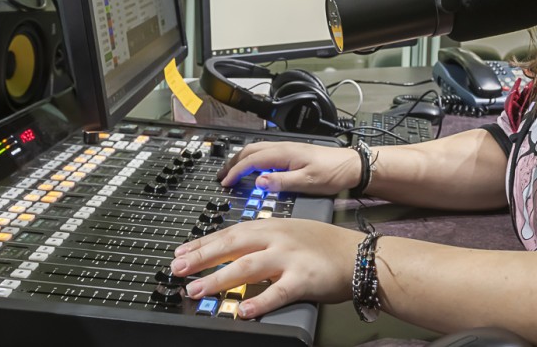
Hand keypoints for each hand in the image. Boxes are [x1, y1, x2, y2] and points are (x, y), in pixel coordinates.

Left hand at [171, 219, 362, 318]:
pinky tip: (242, 311)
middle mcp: (278, 238)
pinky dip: (259, 302)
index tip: (180, 252)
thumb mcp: (289, 232)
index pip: (229, 232)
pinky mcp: (304, 278)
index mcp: (272, 226)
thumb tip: (231, 254)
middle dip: (201, 257)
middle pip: (232, 245)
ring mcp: (290, 257)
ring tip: (197, 290)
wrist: (358, 254)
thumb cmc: (324, 246)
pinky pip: (278, 292)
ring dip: (219, 278)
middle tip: (177, 269)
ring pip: (248, 266)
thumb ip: (262, 240)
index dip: (202, 242)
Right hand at [218, 141, 360, 194]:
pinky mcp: (293, 153)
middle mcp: (283, 147)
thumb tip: (259, 182)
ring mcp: (287, 149)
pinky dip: (253, 159)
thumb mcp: (307, 182)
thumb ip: (282, 182)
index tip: (225, 182)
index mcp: (283, 153)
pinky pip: (265, 152)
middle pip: (249, 150)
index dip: (235, 171)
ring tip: (232, 171)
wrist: (352, 166)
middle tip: (222, 175)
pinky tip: (254, 168)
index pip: (251, 160)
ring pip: (257, 149)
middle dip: (232, 162)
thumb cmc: (333, 173)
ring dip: (241, 159)